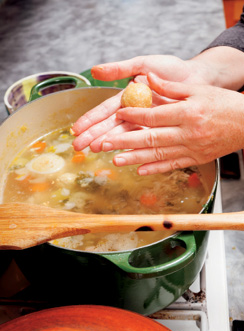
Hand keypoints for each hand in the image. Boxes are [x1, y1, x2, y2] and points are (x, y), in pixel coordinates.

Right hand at [72, 55, 210, 151]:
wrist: (196, 78)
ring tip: (95, 149)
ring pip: (124, 134)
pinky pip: (143, 141)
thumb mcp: (144, 64)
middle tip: (79, 146)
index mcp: (127, 98)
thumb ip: (121, 69)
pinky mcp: (158, 130)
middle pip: (110, 126)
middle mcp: (133, 112)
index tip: (76, 129)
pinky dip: (132, 148)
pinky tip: (121, 154)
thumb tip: (96, 70)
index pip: (104, 111)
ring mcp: (145, 123)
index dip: (90, 119)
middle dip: (94, 135)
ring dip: (109, 143)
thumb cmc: (170, 70)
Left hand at [102, 73, 243, 174]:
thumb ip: (170, 87)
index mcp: (187, 113)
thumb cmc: (224, 103)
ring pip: (158, 155)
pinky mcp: (196, 159)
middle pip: (150, 138)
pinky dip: (156, 169)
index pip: (153, 116)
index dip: (132, 116)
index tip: (116, 115)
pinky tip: (140, 170)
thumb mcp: (198, 89)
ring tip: (116, 160)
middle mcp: (188, 133)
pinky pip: (173, 165)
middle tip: (104, 144)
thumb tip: (145, 79)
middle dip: (124, 141)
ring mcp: (192, 149)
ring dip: (135, 158)